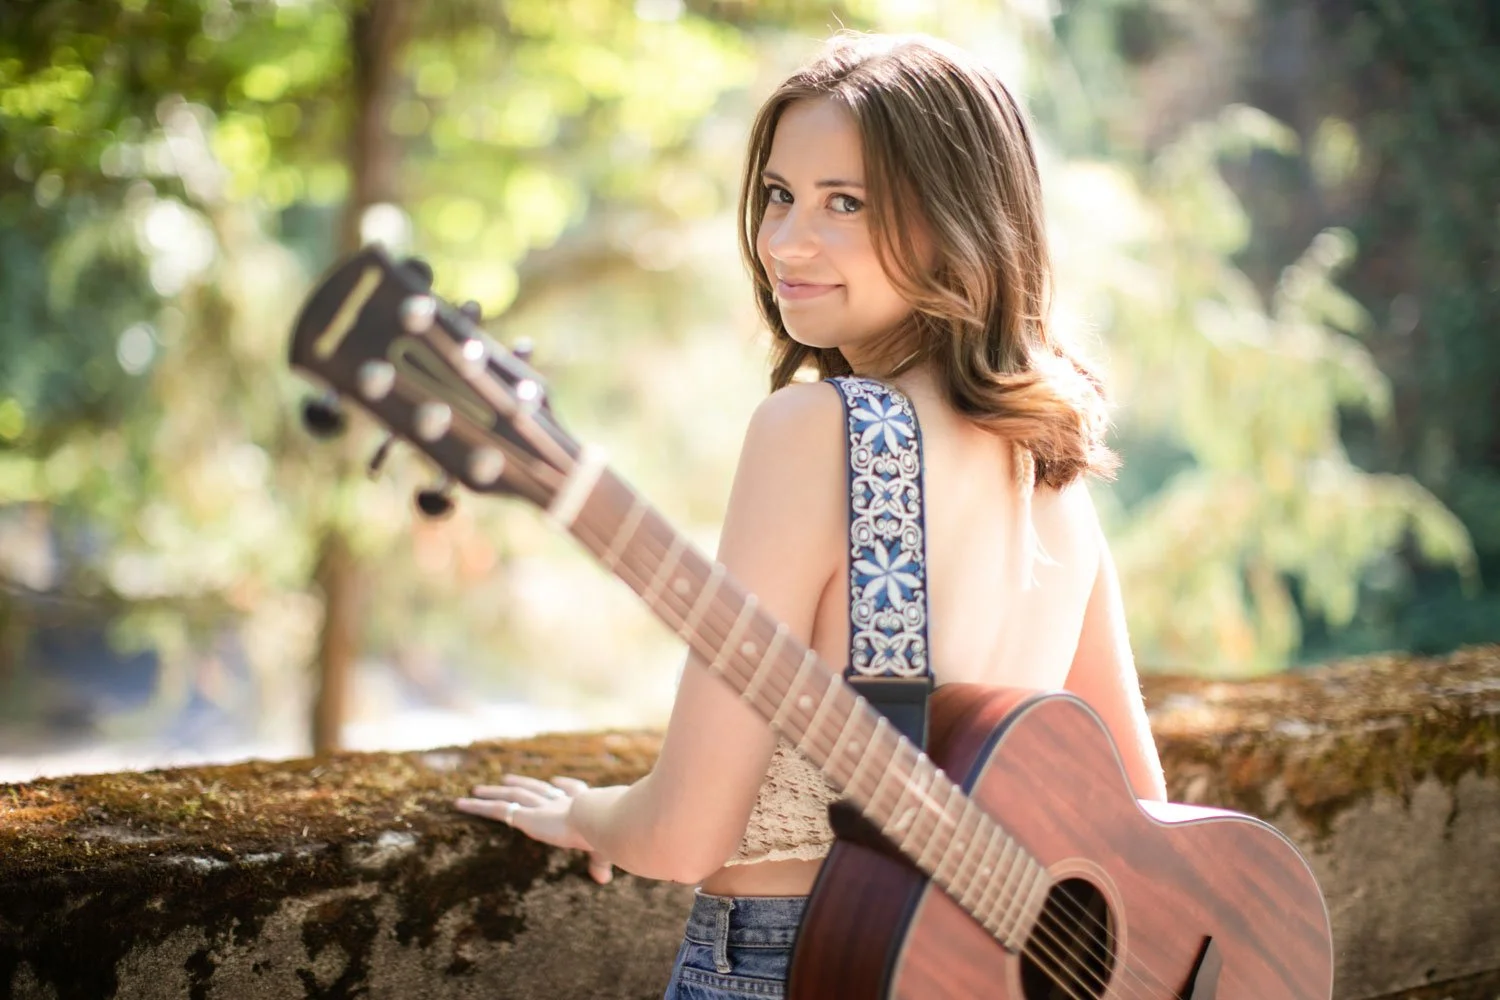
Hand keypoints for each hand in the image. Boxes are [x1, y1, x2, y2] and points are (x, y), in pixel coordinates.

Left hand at [455, 774, 613, 884]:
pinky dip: (476, 807)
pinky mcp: (524, 816)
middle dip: (523, 783)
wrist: (596, 819)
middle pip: (535, 789)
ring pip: (511, 796)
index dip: (563, 785)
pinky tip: (460, 803)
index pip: (571, 790)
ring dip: (493, 791)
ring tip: (477, 788)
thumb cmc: (605, 832)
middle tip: (509, 779)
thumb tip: (604, 879)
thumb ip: (598, 861)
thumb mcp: (603, 847)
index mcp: (581, 803)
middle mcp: (558, 800)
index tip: (556, 781)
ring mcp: (539, 806)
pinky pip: (495, 810)